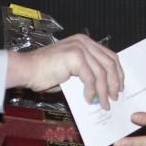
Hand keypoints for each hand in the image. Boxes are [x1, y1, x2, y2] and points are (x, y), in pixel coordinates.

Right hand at [6, 33, 123, 109]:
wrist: (26, 69)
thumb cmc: (44, 72)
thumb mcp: (71, 70)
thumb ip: (87, 73)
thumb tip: (101, 89)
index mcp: (84, 41)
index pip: (109, 56)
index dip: (117, 72)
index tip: (119, 86)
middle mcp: (84, 42)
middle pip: (110, 63)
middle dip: (114, 82)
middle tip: (115, 97)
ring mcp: (80, 48)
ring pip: (102, 73)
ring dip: (104, 91)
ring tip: (104, 104)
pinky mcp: (75, 57)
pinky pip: (91, 78)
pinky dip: (92, 91)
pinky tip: (89, 100)